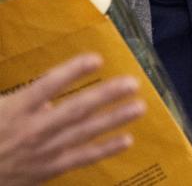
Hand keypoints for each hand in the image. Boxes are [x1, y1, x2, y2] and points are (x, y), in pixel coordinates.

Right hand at [0, 53, 145, 185]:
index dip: (72, 72)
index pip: (47, 87)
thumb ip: (20, 99)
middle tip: (133, 83)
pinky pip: (81, 159)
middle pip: (75, 110)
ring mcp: (43, 152)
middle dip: (106, 96)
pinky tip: (127, 140)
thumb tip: (46, 100)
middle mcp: (32, 131)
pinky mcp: (48, 170)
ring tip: (139, 106)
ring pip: (84, 133)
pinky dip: (104, 150)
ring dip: (114, 119)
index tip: (96, 59)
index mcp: (14, 111)